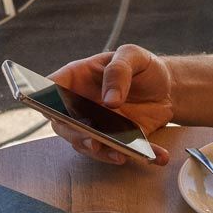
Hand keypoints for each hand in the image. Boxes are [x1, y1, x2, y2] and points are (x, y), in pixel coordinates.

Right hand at [48, 44, 174, 165]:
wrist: (167, 86)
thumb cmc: (142, 66)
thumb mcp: (133, 56)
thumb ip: (119, 71)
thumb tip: (109, 101)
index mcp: (78, 78)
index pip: (51, 88)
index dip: (46, 100)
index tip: (54, 110)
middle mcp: (81, 105)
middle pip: (65, 124)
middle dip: (76, 135)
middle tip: (92, 140)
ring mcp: (98, 125)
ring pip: (89, 144)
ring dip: (104, 152)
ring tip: (122, 154)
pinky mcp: (118, 139)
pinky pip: (123, 151)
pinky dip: (139, 155)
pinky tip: (157, 156)